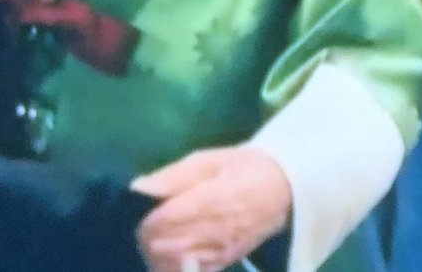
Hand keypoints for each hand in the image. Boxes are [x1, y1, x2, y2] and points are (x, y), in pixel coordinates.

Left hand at [131, 146, 291, 271]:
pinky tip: (169, 253)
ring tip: (154, 237)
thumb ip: (172, 176)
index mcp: (211, 199)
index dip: (145, 219)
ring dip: (156, 253)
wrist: (283, 188)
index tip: (138, 209)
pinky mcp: (225, 261)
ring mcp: (221, 250)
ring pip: (174, 263)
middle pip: (165, 244)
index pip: (165, 220)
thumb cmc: (242, 167)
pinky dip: (173, 266)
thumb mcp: (208, 161)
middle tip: (142, 222)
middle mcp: (215, 230)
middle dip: (146, 236)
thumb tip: (138, 187)